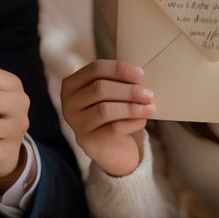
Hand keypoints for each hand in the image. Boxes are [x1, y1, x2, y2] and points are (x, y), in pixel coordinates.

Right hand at [60, 60, 154, 177]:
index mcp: (72, 84)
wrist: (114, 148)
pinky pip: (112, 128)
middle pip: (99, 88)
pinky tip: (143, 120)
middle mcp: (69, 103)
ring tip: (150, 107)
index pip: (95, 69)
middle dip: (128, 90)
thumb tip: (139, 75)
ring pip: (105, 109)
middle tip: (148, 94)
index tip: (140, 73)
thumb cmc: (114, 114)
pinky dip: (131, 123)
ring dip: (131, 107)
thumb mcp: (113, 94)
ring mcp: (76, 124)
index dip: (119, 69)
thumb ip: (119, 81)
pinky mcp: (87, 142)